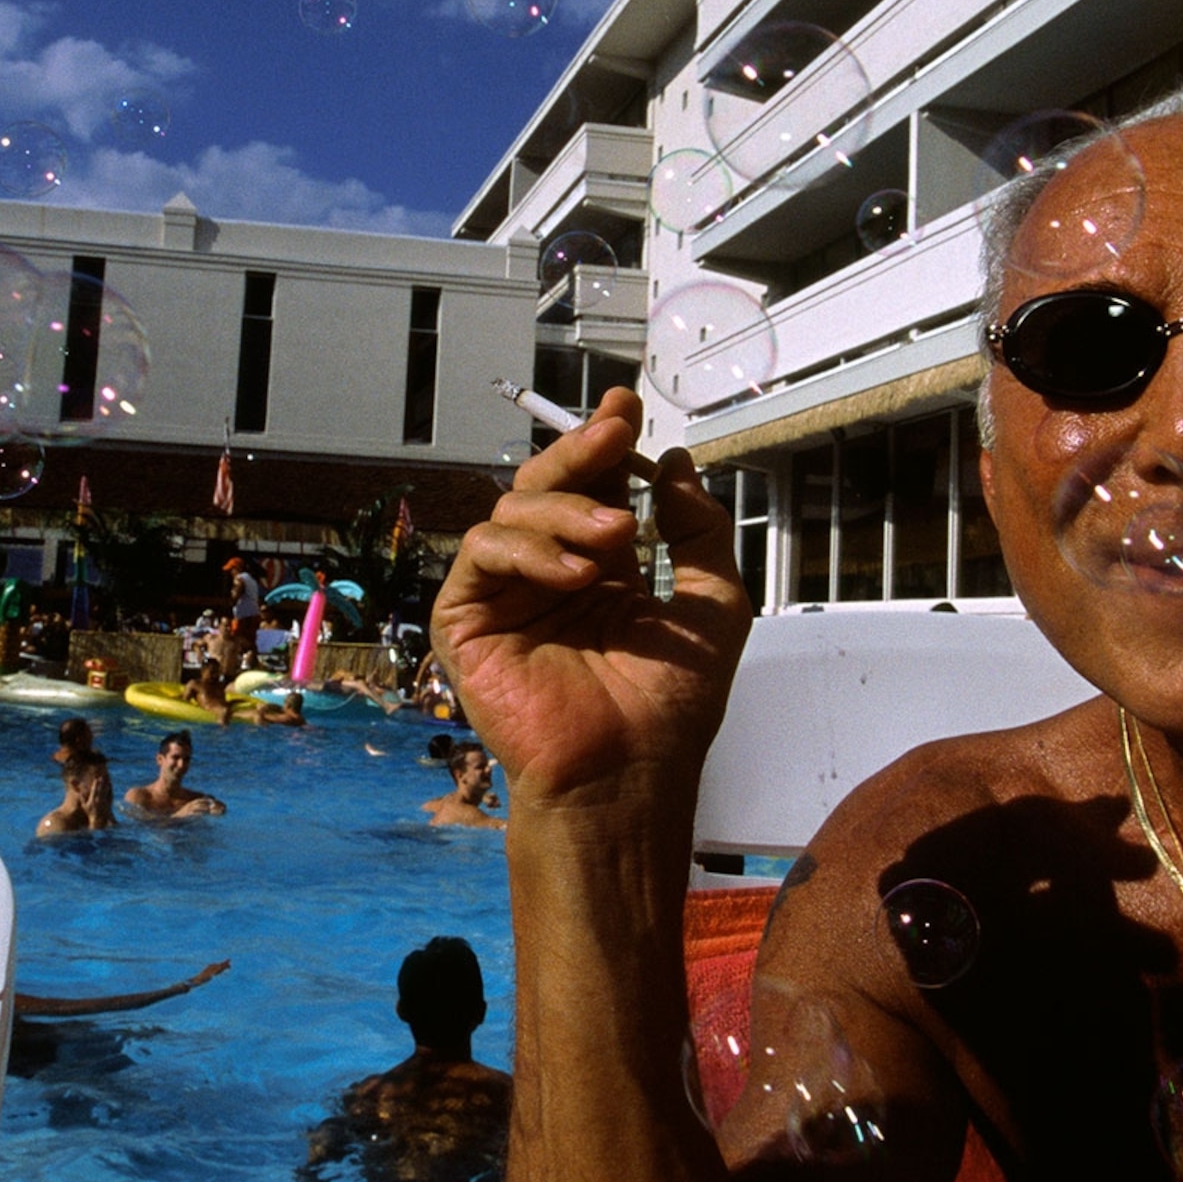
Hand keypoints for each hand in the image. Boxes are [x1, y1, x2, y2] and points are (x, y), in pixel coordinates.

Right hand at [431, 387, 750, 805]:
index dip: (604, 443)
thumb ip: (699, 532)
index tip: (626, 406)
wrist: (628, 775)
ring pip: (513, 510)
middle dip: (582, 451)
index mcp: (602, 568)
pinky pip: (481, 554)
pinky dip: (528, 549)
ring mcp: (506, 596)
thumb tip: (675, 464)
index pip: (594, 488)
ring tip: (616, 538)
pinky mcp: (467, 621)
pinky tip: (575, 574)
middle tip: (615, 433)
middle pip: (547, 485)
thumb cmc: (669, 708)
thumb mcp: (716, 605)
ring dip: (567, 510)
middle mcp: (550, 574)